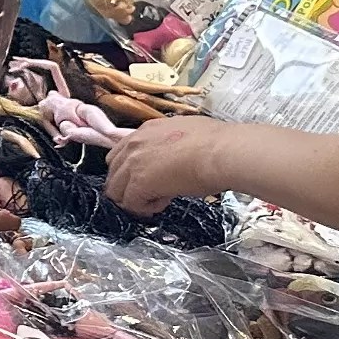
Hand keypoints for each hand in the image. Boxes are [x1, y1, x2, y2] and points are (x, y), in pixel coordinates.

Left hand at [106, 116, 230, 215]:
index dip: (131, 171)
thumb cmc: (218, 145)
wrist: (224, 152)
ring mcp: (133, 163)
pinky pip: (131, 203)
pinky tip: (165, 202)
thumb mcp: (186, 134)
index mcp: (146, 130)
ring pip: (116, 191)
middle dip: (129, 186)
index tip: (149, 179)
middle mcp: (134, 144)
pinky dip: (145, 208)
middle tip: (151, 193)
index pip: (121, 154)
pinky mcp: (139, 183)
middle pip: (113, 172)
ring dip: (134, 198)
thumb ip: (170, 144)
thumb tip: (175, 154)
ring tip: (159, 199)